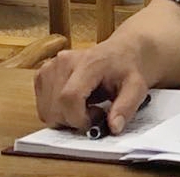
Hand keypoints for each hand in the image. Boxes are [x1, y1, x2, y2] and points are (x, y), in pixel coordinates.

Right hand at [34, 43, 150, 134]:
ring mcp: (50, 67)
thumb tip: (114, 128)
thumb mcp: (137, 87)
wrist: (121, 51)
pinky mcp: (42, 74)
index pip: (69, 97)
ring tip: (87, 106)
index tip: (97, 119)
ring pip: (46, 111)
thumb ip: (127, 106)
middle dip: (75, 121)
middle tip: (96, 112)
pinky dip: (57, 112)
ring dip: (65, 118)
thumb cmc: (127, 68)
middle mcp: (63, 62)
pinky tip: (75, 103)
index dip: (79, 118)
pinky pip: (42, 106)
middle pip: (55, 108)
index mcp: (88, 62)